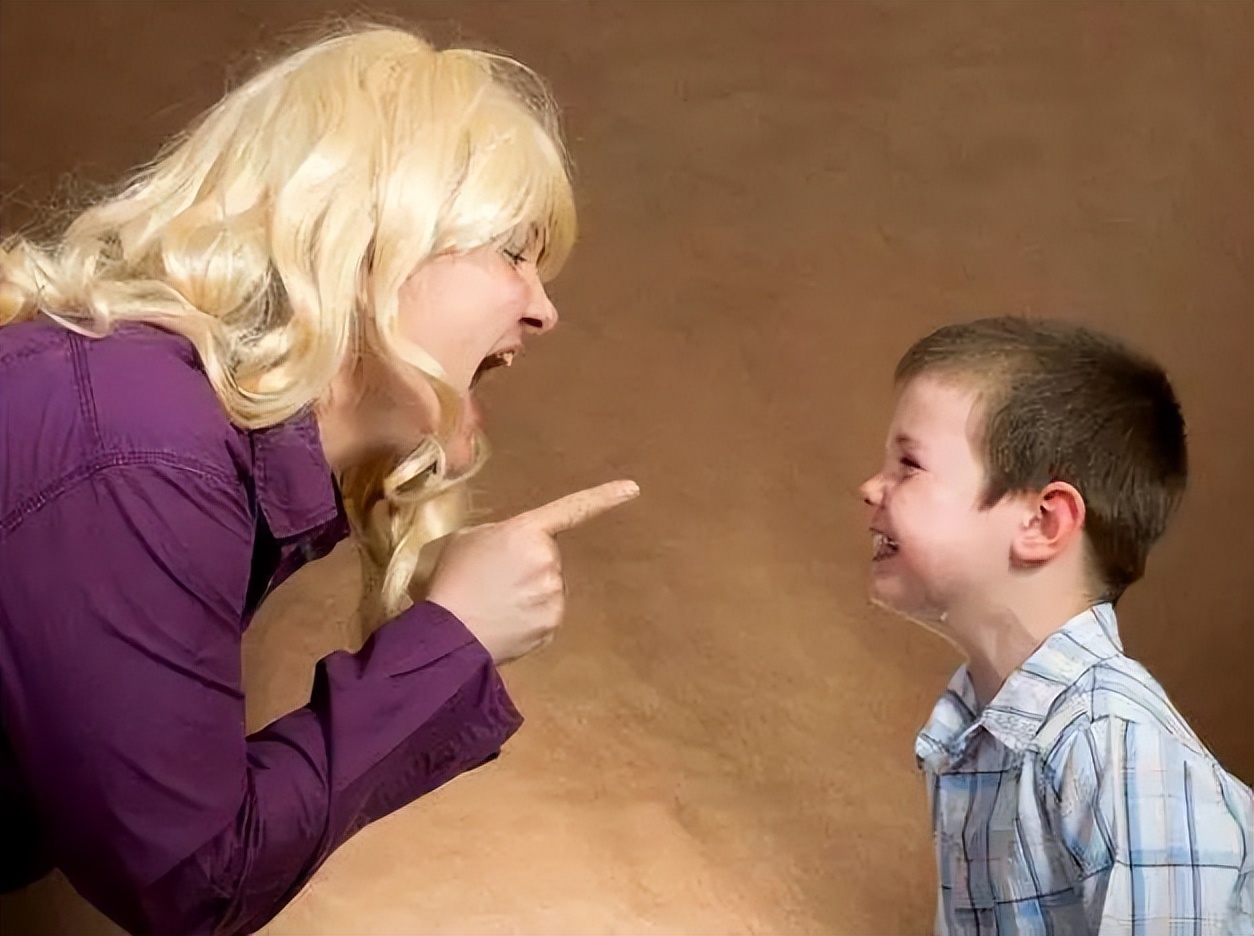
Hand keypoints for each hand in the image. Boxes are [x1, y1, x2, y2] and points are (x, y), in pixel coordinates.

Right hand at [426, 480, 639, 663]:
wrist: (448, 634)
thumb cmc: (451, 580)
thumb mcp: (467, 540)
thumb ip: (500, 535)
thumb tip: (513, 548)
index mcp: (526, 531)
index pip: (571, 509)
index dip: (603, 497)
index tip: (633, 488)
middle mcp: (547, 560)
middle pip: (547, 557)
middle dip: (527, 566)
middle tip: (493, 580)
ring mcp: (553, 594)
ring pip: (548, 587)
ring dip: (529, 592)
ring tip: (494, 603)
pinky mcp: (553, 623)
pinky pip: (546, 613)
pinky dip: (529, 617)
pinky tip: (505, 621)